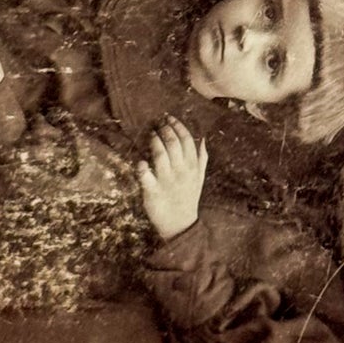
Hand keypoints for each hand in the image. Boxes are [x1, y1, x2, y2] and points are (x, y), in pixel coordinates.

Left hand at [137, 118, 208, 241]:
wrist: (180, 224)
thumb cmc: (188, 198)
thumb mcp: (200, 178)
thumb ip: (202, 158)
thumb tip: (203, 138)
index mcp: (192, 167)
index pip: (187, 140)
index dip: (177, 126)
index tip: (169, 118)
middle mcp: (180, 171)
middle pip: (173, 144)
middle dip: (165, 130)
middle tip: (158, 123)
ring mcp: (166, 181)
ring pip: (160, 155)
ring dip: (154, 142)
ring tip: (151, 135)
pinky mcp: (153, 191)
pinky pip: (146, 176)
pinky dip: (142, 167)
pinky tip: (141, 161)